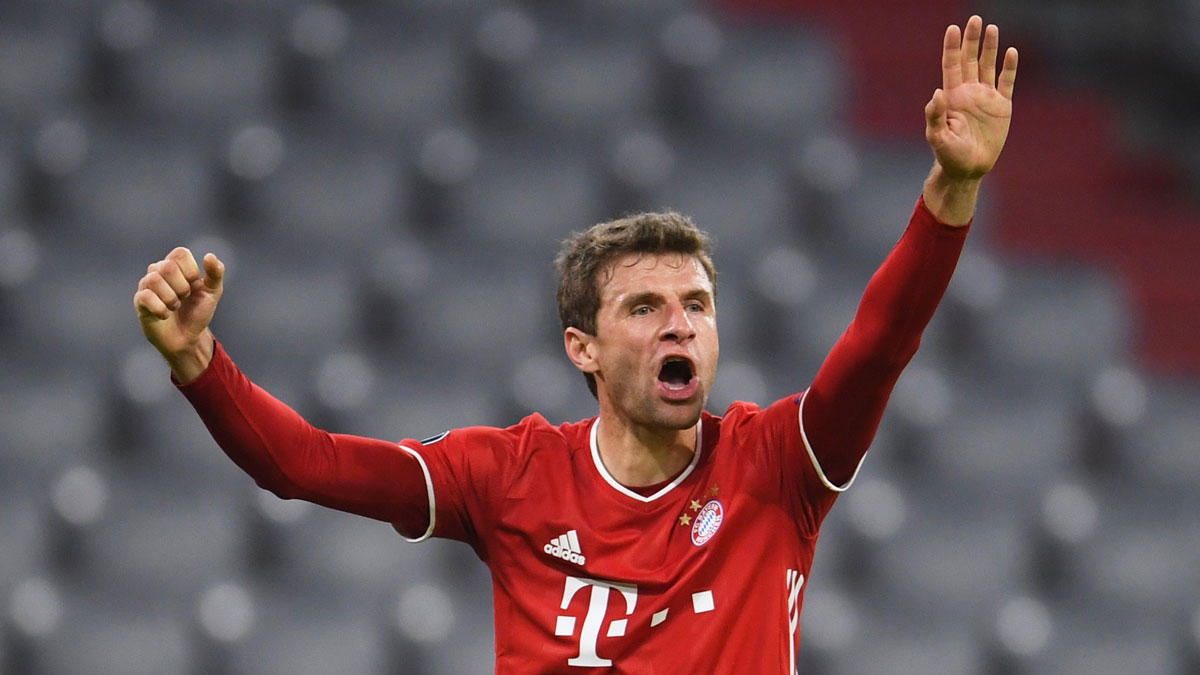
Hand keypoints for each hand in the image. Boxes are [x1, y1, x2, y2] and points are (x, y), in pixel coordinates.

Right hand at [134, 247, 224, 382]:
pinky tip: (165, 315)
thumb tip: (209, 256)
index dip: (191, 271)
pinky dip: (161, 309)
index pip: (180, 253)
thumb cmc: (197, 312)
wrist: (187, 338)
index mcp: (176, 265)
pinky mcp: (139, 301)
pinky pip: (145, 296)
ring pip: (154, 280)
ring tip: (175, 307)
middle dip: (182, 287)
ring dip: (171, 298)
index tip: (195, 286)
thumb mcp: (213, 292)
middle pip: (167, 266)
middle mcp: (158, 271)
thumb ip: (215, 273)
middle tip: (184, 298)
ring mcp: (147, 285)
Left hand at [925, 16, 1017, 179]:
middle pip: (969, 60)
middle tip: (974, 19)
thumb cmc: (949, 155)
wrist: (969, 169)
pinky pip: (1006, 82)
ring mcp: (985, 98)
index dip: (952, 47)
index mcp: (952, 97)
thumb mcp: (937, 137)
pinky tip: (1011, 51)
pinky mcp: (1001, 107)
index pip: (951, 66)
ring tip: (991, 28)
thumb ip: (935, 116)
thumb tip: (937, 93)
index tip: (953, 28)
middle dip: (971, 40)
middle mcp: (968, 92)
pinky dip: (1009, 67)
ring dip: (989, 48)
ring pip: (988, 66)